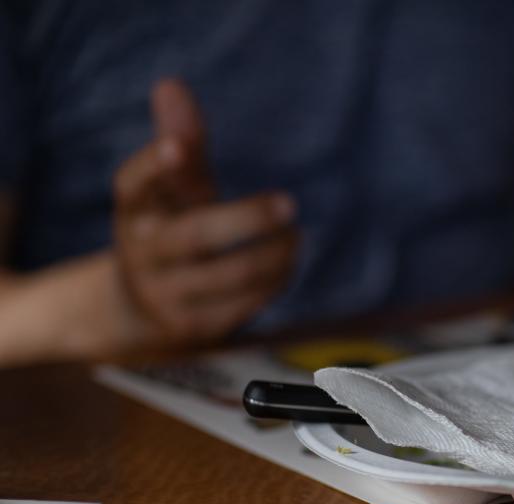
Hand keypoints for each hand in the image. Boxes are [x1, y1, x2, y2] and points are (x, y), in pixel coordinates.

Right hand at [111, 78, 297, 346]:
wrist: (140, 305)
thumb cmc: (171, 225)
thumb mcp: (172, 186)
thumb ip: (182, 139)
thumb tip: (172, 84)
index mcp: (134, 209)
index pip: (135, 183)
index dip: (155, 165)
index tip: (178, 147)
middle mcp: (143, 251)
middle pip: (193, 236)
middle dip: (243, 219)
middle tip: (288, 203)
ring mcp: (166, 293)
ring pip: (226, 277)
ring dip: (271, 256)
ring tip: (296, 237)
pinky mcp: (193, 326)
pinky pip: (242, 305)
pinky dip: (272, 284)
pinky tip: (288, 265)